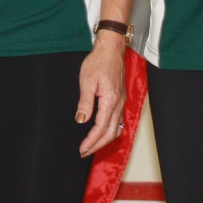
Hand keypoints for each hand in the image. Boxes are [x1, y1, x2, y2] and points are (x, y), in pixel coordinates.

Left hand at [76, 34, 125, 156]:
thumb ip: (85, 102)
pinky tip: (101, 132)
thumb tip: (81, 120)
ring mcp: (121, 102)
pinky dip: (109, 131)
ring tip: (91, 146)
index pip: (101, 127)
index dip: (91, 141)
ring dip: (104, 140)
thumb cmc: (98, 62)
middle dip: (97, 145)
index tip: (82, 149)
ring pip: (116, 129)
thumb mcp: (87, 81)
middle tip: (84, 152)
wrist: (111, 50)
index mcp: (110, 101)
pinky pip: (118, 121)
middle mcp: (119, 104)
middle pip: (110, 133)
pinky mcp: (120, 99)